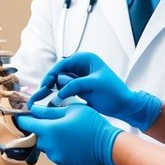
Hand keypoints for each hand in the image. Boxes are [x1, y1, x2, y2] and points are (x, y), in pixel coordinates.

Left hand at [16, 104, 121, 164]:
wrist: (107, 144)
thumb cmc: (91, 124)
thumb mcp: (71, 110)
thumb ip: (49, 111)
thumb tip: (34, 109)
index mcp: (49, 130)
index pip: (26, 124)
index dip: (24, 118)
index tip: (23, 115)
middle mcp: (49, 145)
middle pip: (36, 135)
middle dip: (42, 128)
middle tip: (55, 121)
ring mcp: (55, 156)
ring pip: (46, 145)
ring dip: (51, 138)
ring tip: (66, 131)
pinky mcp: (63, 162)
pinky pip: (54, 153)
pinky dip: (59, 147)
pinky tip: (71, 141)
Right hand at [27, 52, 160, 130]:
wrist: (124, 106)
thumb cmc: (114, 93)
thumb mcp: (94, 86)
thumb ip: (75, 84)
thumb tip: (58, 86)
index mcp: (85, 59)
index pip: (62, 64)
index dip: (51, 74)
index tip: (44, 85)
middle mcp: (80, 65)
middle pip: (58, 72)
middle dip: (48, 83)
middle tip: (39, 94)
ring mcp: (78, 76)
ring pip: (59, 81)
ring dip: (50, 89)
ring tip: (40, 99)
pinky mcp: (78, 86)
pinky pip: (63, 88)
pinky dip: (57, 94)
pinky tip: (50, 101)